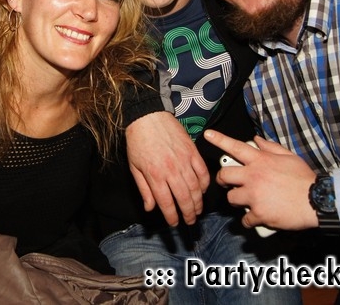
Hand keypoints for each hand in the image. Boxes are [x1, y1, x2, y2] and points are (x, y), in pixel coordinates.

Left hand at [126, 111, 208, 225]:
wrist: (147, 117)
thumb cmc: (138, 140)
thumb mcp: (134, 167)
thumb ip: (144, 189)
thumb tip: (150, 207)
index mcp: (155, 175)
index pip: (166, 203)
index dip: (172, 216)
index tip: (175, 223)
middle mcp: (171, 170)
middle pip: (184, 199)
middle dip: (188, 214)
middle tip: (190, 221)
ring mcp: (184, 161)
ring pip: (196, 188)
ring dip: (198, 202)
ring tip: (197, 210)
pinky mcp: (193, 152)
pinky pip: (203, 172)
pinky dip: (205, 184)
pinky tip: (203, 191)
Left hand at [204, 130, 317, 230]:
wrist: (317, 201)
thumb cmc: (304, 179)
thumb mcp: (289, 157)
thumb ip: (271, 147)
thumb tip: (257, 139)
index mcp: (261, 161)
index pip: (235, 147)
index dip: (219, 140)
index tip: (207, 134)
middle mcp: (254, 176)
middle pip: (224, 175)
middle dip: (222, 179)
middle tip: (226, 182)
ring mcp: (254, 195)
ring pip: (231, 198)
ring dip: (236, 200)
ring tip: (245, 201)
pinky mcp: (259, 213)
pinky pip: (245, 219)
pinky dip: (249, 220)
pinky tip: (256, 218)